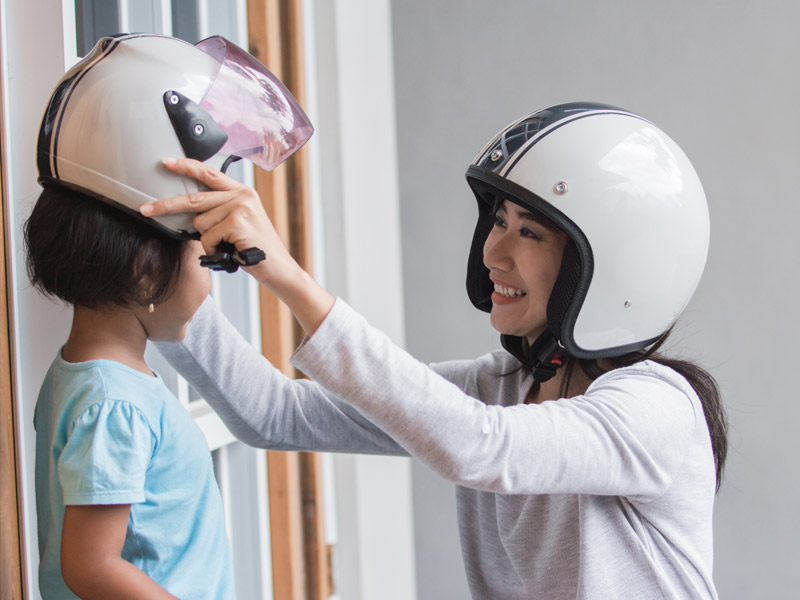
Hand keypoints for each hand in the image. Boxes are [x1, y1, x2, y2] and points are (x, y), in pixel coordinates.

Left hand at [141, 157, 300, 291]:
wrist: (278, 268)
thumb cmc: (255, 249)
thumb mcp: (240, 223)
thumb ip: (220, 211)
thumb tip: (190, 212)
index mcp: (242, 192)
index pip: (209, 173)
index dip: (186, 166)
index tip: (166, 162)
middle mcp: (242, 195)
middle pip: (194, 197)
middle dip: (166, 206)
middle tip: (146, 210)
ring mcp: (240, 207)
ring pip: (200, 222)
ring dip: (208, 240)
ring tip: (227, 246)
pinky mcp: (237, 222)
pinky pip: (208, 237)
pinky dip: (214, 249)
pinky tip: (230, 251)